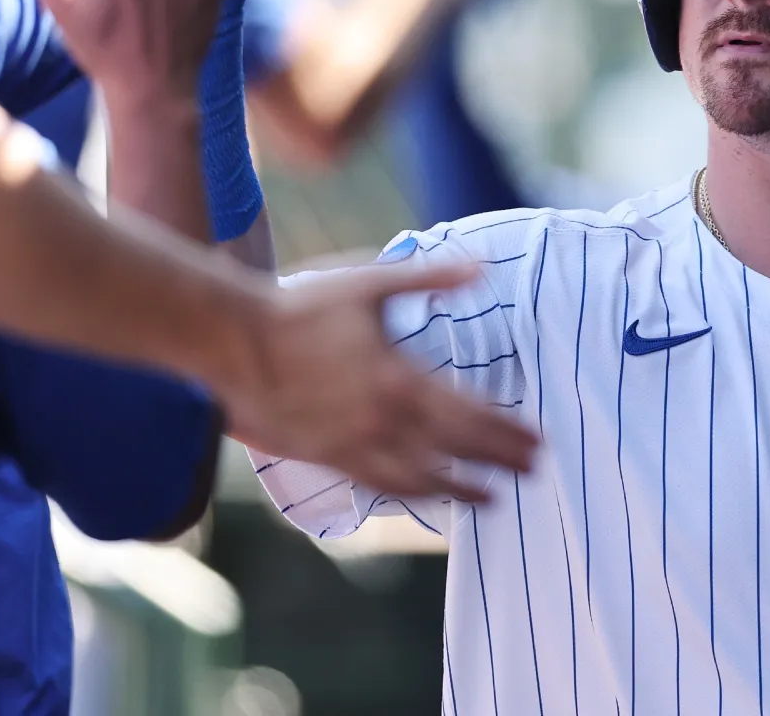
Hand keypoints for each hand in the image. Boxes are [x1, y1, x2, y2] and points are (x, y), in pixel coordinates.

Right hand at [231, 262, 539, 498]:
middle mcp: (382, 421)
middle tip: (533, 470)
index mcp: (399, 379)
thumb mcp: (370, 284)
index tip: (537, 442)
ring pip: (420, 479)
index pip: (470, 414)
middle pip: (455, 451)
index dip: (507, 432)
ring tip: (491, 500)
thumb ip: (431, 279)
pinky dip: (411, 495)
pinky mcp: (327, 457)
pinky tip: (427, 497)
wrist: (232, 340)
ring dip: (461, 491)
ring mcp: (353, 445)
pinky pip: (379, 484)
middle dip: (498, 462)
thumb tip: (482, 269)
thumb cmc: (301, 307)